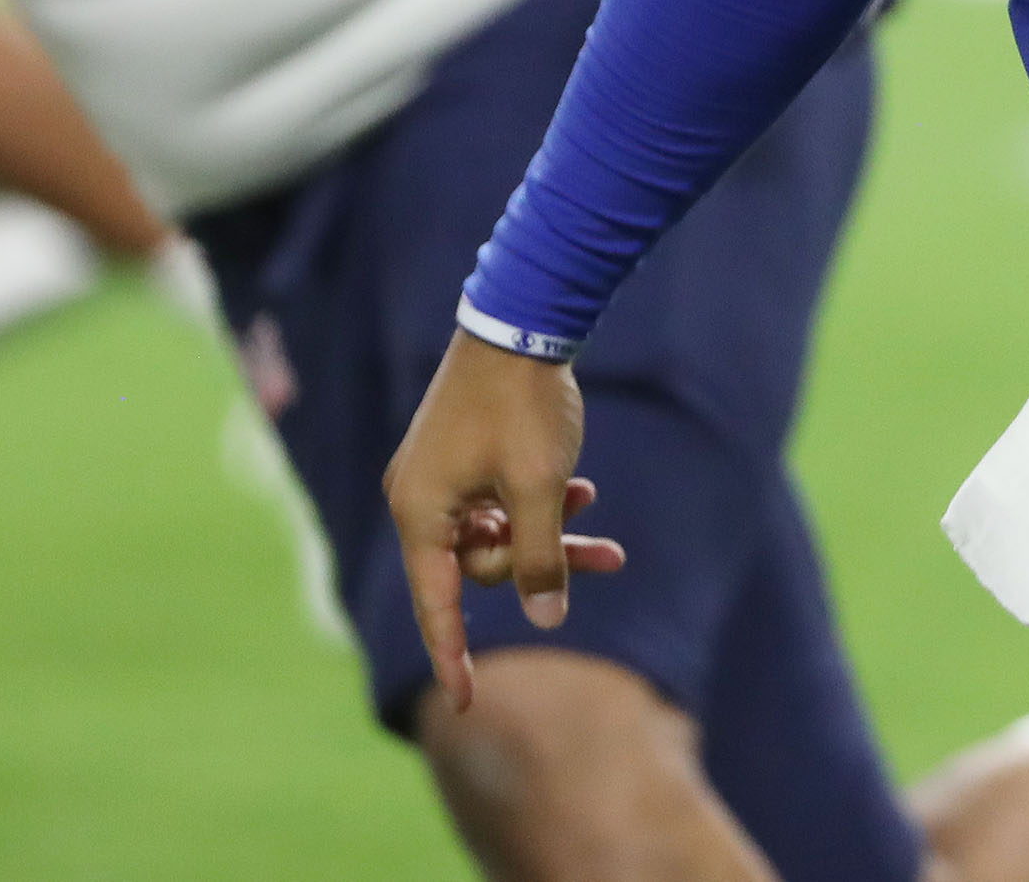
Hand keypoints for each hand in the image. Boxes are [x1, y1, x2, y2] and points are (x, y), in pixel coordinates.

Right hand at [383, 333, 627, 711]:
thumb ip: (539, 556)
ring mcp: (442, 476)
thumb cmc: (523, 406)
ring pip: (498, 535)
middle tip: (600, 557)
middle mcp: (421, 498)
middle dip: (538, 566)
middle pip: (478, 567)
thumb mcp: (538, 488)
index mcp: (421, 511)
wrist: (522, 323)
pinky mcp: (465, 457)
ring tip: (607, 544)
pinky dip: (538, 505)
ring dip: (549, 536)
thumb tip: (545, 616)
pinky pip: (500, 502)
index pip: (436, 603)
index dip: (453, 656)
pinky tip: (584, 490)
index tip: (464, 704)